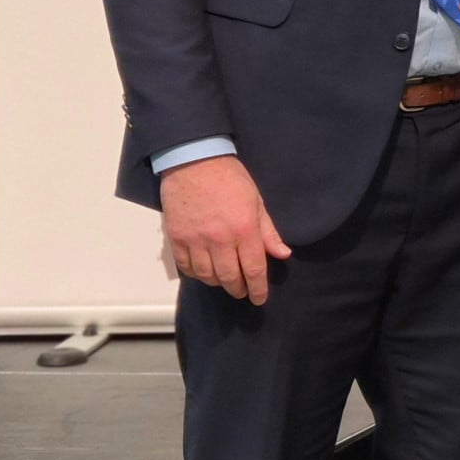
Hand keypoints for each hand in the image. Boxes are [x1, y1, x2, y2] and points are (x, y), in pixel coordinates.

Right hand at [160, 154, 291, 304]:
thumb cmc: (230, 178)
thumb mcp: (257, 202)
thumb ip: (268, 232)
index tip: (259, 298)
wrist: (193, 161)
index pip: (253, 269)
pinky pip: (186, 266)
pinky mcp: (177, 238)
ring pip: (207, 276)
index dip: (258, 289)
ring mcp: (195, 240)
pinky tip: (203, 272)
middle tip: (242, 291)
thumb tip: (283, 255)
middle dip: (238, 289)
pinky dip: (196, 274)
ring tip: (225, 281)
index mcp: (244, 230)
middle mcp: (220, 239)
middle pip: (229, 277)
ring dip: (218, 283)